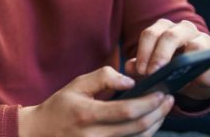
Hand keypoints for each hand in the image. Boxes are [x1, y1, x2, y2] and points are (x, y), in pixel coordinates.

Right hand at [18, 66, 173, 136]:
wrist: (41, 132)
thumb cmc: (60, 106)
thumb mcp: (76, 85)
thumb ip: (103, 78)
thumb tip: (130, 81)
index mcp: (87, 114)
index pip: (126, 111)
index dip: (148, 102)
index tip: (160, 92)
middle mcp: (95, 135)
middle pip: (138, 127)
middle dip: (158, 113)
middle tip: (168, 100)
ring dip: (156, 124)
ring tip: (163, 110)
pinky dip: (145, 134)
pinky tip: (149, 122)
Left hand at [128, 18, 209, 100]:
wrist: (198, 79)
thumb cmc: (172, 71)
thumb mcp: (154, 70)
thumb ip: (140, 68)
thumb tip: (131, 67)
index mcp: (164, 28)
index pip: (150, 34)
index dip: (144, 52)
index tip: (141, 71)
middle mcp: (183, 29)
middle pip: (169, 36)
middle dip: (159, 56)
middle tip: (152, 74)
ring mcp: (203, 39)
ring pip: (195, 45)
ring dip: (184, 63)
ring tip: (176, 79)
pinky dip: (204, 73)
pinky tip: (198, 81)